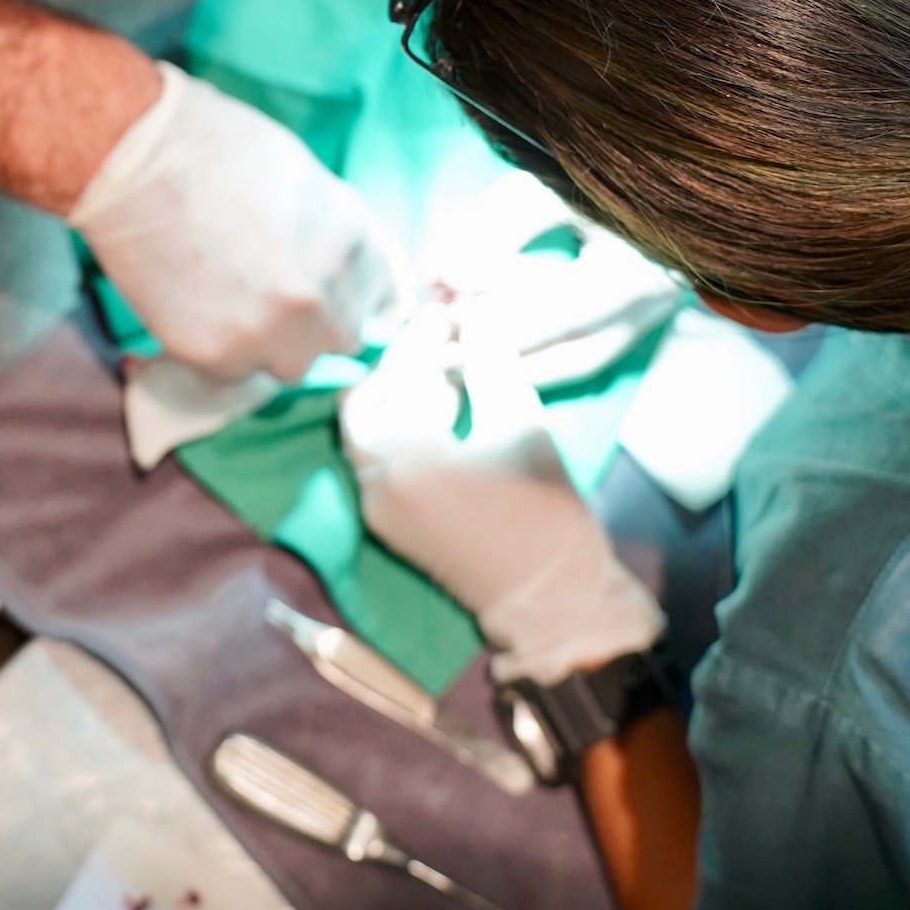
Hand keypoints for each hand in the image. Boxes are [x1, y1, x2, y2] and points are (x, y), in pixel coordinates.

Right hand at [70, 65, 408, 381]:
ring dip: (271, 344)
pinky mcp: (216, 355)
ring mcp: (269, 332)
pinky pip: (235, 372)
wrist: (132, 157)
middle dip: (314, 320)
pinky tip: (197, 309)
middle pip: (341, 336)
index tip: (332, 292)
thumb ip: (332, 231)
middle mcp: (320, 295)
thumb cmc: (213, 145)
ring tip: (232, 304)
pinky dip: (221, 351)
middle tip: (272, 294)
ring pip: (291, 364)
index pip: (383, 293)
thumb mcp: (302, 175)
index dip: (351, 289)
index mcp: (349, 240)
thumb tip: (343, 269)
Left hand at [338, 305, 661, 683]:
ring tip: (439, 375)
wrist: (547, 597)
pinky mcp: (384, 522)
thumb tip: (472, 318)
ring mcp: (373, 506)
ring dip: (391, 397)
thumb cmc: (544, 511)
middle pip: (364, 400)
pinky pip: (372, 460)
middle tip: (437, 343)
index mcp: (407, 455)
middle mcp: (374, 480)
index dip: (426, 335)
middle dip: (397, 366)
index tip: (449, 312)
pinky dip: (393, 429)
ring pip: (362, 431)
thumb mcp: (522, 423)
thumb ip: (490, 364)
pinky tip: (435, 413)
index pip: (403, 372)